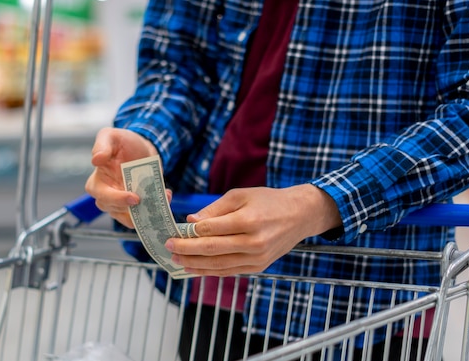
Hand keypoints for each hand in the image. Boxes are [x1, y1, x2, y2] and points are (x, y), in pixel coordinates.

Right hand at [85, 127, 157, 227]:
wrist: (141, 146)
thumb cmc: (122, 141)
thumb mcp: (110, 136)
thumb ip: (101, 145)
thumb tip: (96, 160)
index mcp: (97, 182)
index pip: (103, 196)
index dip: (117, 200)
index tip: (134, 198)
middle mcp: (108, 196)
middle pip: (116, 210)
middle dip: (134, 210)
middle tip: (151, 201)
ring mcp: (123, 203)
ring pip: (132, 217)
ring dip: (148, 211)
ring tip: (164, 197)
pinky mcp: (138, 204)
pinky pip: (145, 213)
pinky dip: (157, 208)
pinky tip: (167, 195)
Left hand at [165, 184, 341, 275]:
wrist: (300, 216)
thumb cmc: (269, 201)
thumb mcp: (241, 195)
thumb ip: (215, 209)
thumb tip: (191, 221)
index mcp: (249, 220)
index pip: (211, 229)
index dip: (189, 232)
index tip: (172, 231)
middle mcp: (253, 242)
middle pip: (212, 249)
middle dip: (186, 249)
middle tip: (168, 247)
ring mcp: (257, 258)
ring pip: (218, 265)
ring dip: (194, 264)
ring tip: (176, 260)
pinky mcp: (258, 267)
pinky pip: (229, 272)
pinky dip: (210, 271)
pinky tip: (195, 268)